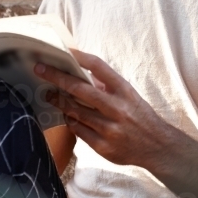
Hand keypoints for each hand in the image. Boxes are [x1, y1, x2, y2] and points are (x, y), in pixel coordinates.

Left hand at [34, 49, 175, 169]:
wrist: (157, 146)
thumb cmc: (140, 116)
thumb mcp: (129, 95)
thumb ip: (107, 85)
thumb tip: (81, 70)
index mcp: (124, 91)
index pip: (99, 67)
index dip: (80, 56)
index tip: (64, 51)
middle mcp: (117, 108)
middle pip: (80, 89)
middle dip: (57, 77)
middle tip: (40, 70)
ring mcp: (109, 128)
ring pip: (75, 111)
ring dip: (58, 101)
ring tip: (48, 94)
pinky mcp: (103, 146)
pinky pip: (78, 130)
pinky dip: (69, 120)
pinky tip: (65, 114)